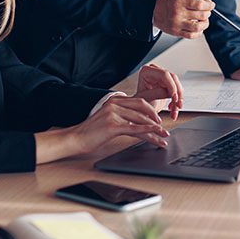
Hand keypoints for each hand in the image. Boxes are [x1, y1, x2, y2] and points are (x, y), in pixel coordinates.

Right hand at [35, 95, 167, 163]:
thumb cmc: (91, 132)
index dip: (152, 108)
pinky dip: (147, 132)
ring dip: (155, 129)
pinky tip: (155, 136)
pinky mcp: (113, 126)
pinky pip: (134, 128)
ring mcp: (113, 114)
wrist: (75, 138)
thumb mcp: (108, 119)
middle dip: (156, 117)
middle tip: (163, 127)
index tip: (160, 116)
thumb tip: (139, 122)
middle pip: (142, 108)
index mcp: (114, 100)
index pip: (139, 101)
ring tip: (163, 136)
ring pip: (141, 120)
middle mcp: (114, 104)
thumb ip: (122, 117)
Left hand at [134, 63, 183, 119]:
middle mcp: (155, 71)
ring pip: (177, 85)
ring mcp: (162, 77)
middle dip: (177, 94)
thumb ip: (159, 94)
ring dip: (178, 99)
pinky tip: (172, 108)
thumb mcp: (147, 100)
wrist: (140, 110)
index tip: (174, 98)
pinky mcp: (167, 83)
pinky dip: (177, 100)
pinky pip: (177, 90)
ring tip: (174, 111)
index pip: (164, 75)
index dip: (171, 86)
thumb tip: (173, 93)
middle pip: (173, 79)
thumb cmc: (139, 105)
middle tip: (178, 106)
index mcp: (146, 71)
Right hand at [154, 0, 213, 38]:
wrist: (153, 10)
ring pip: (198, 27)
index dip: (209, 5)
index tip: (211, 5)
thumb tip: (209, 3)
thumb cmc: (169, 0)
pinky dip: (199, 32)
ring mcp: (177, 24)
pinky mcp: (176, 32)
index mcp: (180, 1)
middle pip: (201, 15)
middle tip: (207, 12)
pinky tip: (198, 28)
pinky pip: (191, 35)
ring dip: (205, 23)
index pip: (200, 5)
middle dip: (208, 13)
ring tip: (204, 20)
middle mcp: (178, 13)